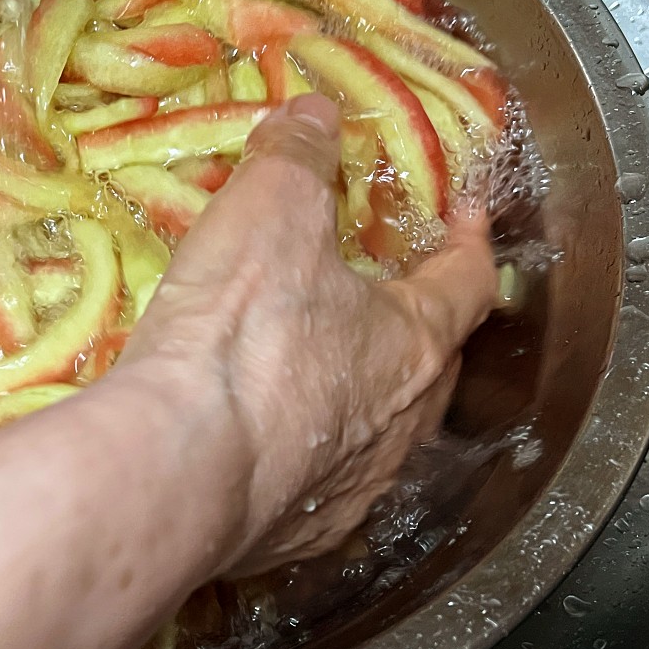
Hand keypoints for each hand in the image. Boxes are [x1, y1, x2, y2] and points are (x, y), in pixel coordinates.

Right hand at [121, 94, 498, 577]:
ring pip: (378, 433)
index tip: (467, 214)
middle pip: (432, 365)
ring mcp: (352, 489)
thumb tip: (314, 114)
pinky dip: (305, 454)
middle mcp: (399, 426)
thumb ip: (296, 154)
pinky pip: (317, 485)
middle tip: (386, 291)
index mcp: (411, 343)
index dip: (470, 241)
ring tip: (319, 368)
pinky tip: (265, 442)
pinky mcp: (297, 534)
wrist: (178, 468)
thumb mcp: (268, 209)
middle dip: (416, 323)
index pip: (467, 282)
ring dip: (361, 396)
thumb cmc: (241, 334)